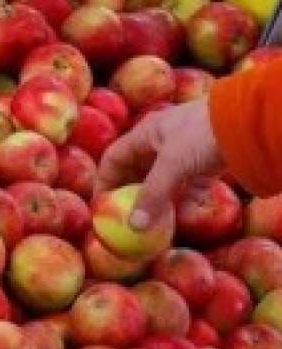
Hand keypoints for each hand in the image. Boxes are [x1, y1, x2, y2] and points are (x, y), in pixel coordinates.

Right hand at [95, 99, 223, 229]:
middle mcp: (162, 142)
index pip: (115, 158)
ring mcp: (185, 154)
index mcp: (146, 134)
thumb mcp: (173, 164)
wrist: (248, 123)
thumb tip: (134, 225)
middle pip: (138, 171)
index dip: (104, 180)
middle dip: (130, 194)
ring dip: (157, 201)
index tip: (100, 204)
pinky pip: (188, 188)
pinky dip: (183, 202)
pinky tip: (181, 217)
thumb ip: (153, 195)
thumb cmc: (202, 135)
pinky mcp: (207, 165)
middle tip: (125, 218)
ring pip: (163, 182)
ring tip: (152, 223)